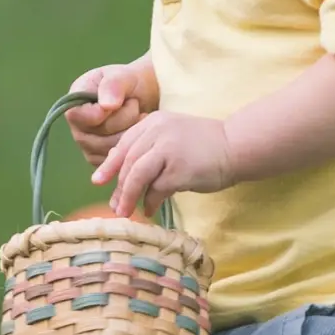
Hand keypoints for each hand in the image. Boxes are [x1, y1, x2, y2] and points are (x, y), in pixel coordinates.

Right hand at [62, 61, 159, 168]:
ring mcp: (87, 146)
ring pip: (112, 150)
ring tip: (140, 115)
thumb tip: (107, 106)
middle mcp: (76, 128)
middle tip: (134, 105)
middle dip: (125, 119)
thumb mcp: (121, 75)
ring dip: (132, 131)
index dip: (99, 113)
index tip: (119, 103)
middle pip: (99, 137)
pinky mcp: (101, 159)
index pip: (77, 117)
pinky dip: (134, 144)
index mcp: (73, 103)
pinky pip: (119, 159)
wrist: (141, 96)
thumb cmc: (127, 82)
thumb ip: (113, 85)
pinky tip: (140, 130)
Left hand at [93, 110, 235, 216]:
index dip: (109, 165)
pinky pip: (156, 189)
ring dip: (128, 196)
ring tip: (125, 212)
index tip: (98, 180)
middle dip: (118, 187)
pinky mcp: (179, 169)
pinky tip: (149, 210)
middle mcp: (157, 131)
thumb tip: (123, 178)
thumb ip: (149, 150)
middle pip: (127, 162)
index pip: (123, 145)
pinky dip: (149, 202)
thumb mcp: (172, 137)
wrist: (236, 146)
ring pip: (136, 176)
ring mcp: (168, 150)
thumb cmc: (204, 146)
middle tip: (115, 205)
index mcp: (153, 122)